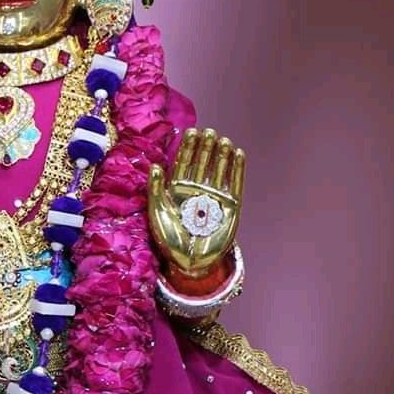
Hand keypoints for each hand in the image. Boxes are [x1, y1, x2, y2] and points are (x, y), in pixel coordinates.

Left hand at [147, 127, 243, 285]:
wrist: (191, 262)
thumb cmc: (170, 240)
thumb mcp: (157, 213)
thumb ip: (155, 189)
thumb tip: (154, 165)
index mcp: (177, 191)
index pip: (184, 164)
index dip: (188, 148)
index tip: (191, 131)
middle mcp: (196, 191)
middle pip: (202, 164)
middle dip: (205, 147)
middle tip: (209, 131)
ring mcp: (214, 197)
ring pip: (218, 170)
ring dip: (221, 154)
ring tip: (223, 139)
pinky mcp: (230, 206)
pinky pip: (235, 184)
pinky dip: (237, 169)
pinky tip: (238, 154)